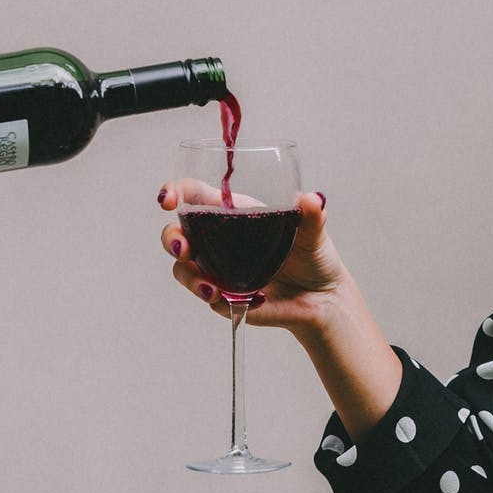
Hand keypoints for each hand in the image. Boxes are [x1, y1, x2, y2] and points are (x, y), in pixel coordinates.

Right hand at [158, 182, 343, 327]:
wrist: (324, 298)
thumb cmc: (314, 257)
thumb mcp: (314, 232)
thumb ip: (312, 215)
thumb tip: (312, 198)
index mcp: (234, 214)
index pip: (194, 197)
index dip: (174, 193)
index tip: (168, 199)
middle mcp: (219, 241)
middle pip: (177, 235)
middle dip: (172, 240)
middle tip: (184, 248)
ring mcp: (219, 271)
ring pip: (184, 270)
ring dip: (190, 277)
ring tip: (211, 288)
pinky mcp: (228, 298)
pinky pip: (210, 299)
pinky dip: (217, 299)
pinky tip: (239, 299)